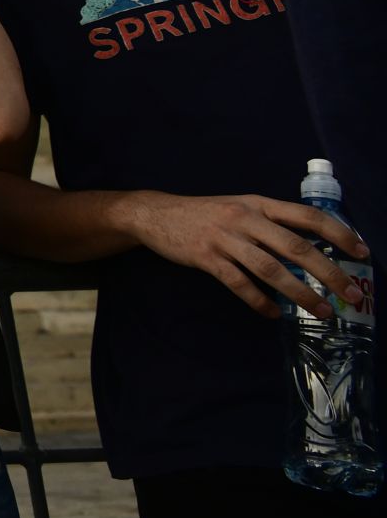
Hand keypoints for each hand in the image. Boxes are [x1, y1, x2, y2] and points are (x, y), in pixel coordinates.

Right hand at [125, 191, 370, 319]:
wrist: (156, 214)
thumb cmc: (206, 213)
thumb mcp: (240, 207)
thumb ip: (271, 222)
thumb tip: (311, 247)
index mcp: (259, 204)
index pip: (307, 216)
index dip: (338, 233)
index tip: (361, 252)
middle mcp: (245, 219)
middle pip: (295, 247)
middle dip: (328, 272)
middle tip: (350, 293)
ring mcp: (225, 239)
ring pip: (270, 269)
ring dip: (300, 293)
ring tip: (321, 310)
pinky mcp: (206, 258)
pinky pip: (239, 284)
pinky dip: (259, 301)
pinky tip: (274, 313)